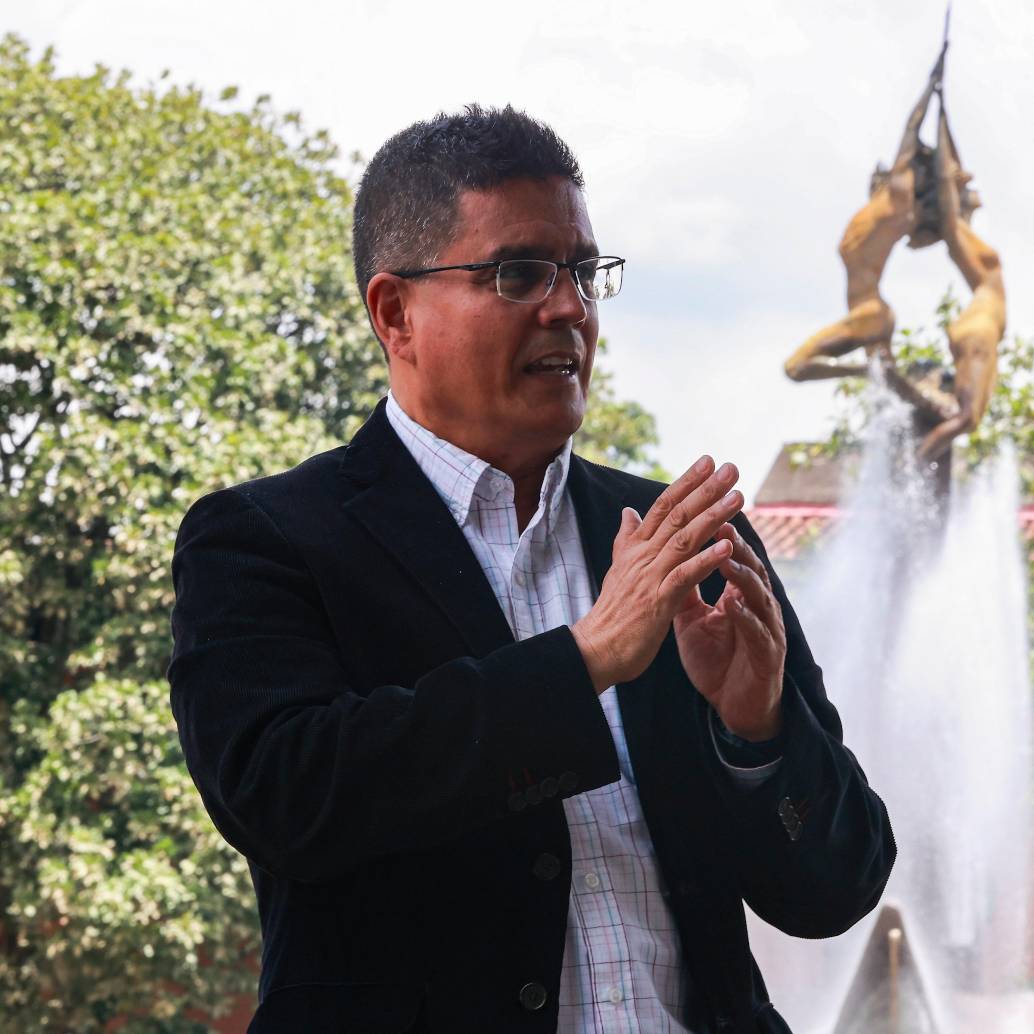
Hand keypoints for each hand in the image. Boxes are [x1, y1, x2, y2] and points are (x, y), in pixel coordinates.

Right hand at [572, 456, 741, 693]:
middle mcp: (642, 556)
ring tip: (738, 497)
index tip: (708, 462)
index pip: (662, 506)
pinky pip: (685, 575)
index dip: (686, 482)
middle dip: (706, 490)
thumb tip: (628, 511)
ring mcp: (650, 577)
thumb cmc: (612, 614)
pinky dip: (707, 560)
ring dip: (713, 516)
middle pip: (677, 515)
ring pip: (684, 539)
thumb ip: (627, 539)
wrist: (596, 649)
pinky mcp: (658, 601)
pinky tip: (728, 545)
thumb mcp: (619, 570)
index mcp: (635, 548)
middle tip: (732, 468)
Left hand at [673, 522, 785, 740]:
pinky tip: (731, 604)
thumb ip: (683, 586)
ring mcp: (766, 628)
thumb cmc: (716, 657)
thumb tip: (663, 555)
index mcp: (739, 594)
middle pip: (750, 567)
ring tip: (727, 556)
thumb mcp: (691, 618)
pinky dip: (745, 617)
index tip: (705, 510)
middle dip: (738, 544)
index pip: (732, 556)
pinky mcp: (768, 655)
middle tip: (723, 519)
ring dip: (742, 574)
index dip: (721, 535)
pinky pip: (757, 632)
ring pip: (758, 594)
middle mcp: (757, 605)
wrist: (733, 704)